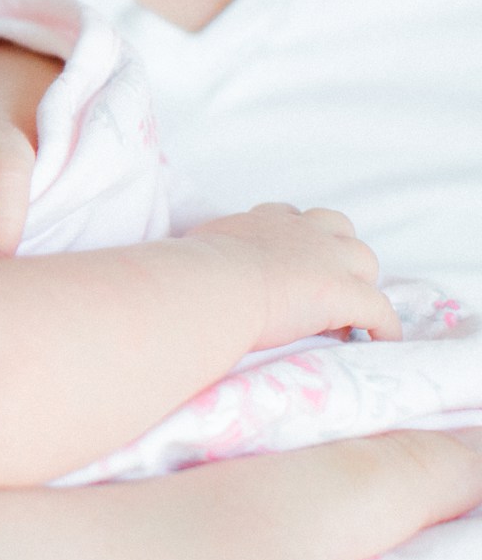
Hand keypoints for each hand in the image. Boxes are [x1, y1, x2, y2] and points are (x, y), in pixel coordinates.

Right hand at [187, 203, 398, 347]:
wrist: (213, 285)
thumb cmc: (193, 271)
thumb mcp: (195, 248)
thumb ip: (203, 251)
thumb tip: (175, 265)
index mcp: (265, 222)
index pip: (292, 218)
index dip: (298, 238)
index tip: (291, 262)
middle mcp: (302, 232)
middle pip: (339, 230)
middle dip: (337, 254)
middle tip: (323, 286)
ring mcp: (328, 260)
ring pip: (365, 262)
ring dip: (360, 283)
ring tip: (347, 314)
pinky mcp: (345, 293)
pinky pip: (380, 310)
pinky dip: (383, 326)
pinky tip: (381, 341)